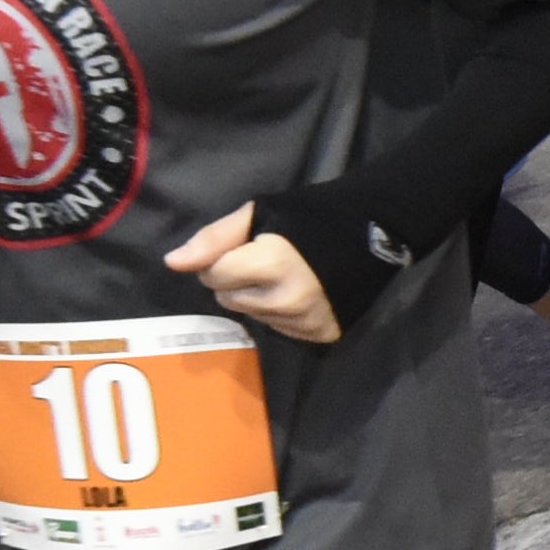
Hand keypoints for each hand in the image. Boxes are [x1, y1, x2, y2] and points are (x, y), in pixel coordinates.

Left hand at [168, 201, 342, 347]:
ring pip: (252, 316)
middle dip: (235, 280)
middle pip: (229, 300)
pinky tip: (299, 293)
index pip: (214, 276)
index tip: (242, 248)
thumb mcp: (260, 214)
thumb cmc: (312, 216)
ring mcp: (306, 322)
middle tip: (262, 261)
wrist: (376, 232)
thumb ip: (214, 239)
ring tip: (283, 276)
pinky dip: (280, 313)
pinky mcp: (321, 335)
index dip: (219, 260)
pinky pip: (278, 329)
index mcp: (272, 264)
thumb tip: (172, 263)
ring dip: (256, 298)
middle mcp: (288, 300)